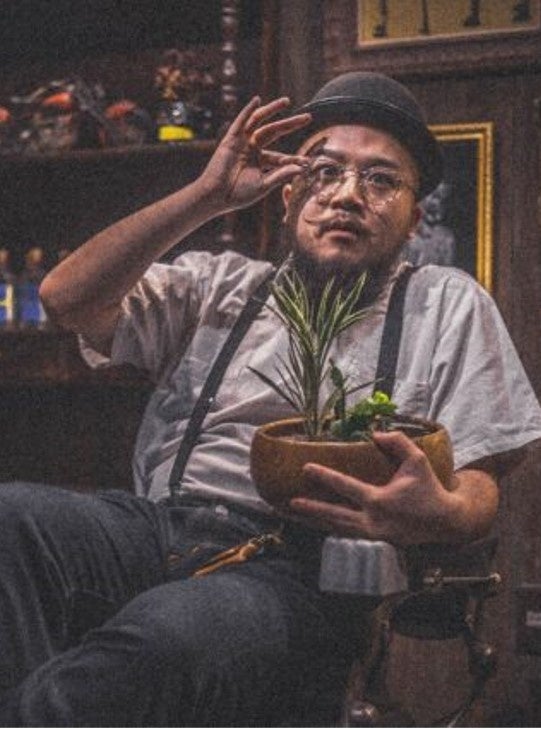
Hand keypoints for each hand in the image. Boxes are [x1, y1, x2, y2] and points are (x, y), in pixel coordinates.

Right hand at [200, 96, 310, 212]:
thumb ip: (280, 175)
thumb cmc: (238, 194)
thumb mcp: (263, 185)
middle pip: (274, 132)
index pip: (281, 157)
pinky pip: (241, 122)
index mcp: (261, 162)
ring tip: (287, 101)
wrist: (217, 196)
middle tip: (308, 117)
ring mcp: (242, 143)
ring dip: (272, 110)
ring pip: (259, 122)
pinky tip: (257, 100)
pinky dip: (248, 111)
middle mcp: (252, 149)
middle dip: (291, 124)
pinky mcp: (231, 140)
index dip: (293, 159)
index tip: (306, 162)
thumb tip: (300, 168)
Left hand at [284, 430, 457, 544]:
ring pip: (339, 529)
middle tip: (291, 503)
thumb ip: (398, 442)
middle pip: (334, 516)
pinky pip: (349, 535)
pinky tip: (321, 523)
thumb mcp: (417, 460)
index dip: (324, 476)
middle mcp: (373, 521)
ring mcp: (374, 535)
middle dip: (312, 509)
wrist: (446, 522)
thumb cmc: (430, 488)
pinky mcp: (378, 542)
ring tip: (299, 515)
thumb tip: (375, 433)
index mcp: (379, 501)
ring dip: (318, 521)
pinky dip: (333, 529)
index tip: (306, 468)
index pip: (345, 487)